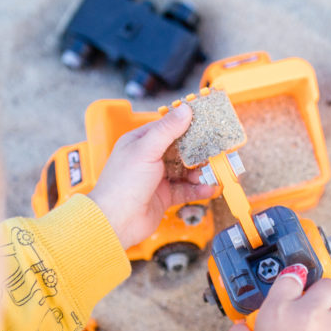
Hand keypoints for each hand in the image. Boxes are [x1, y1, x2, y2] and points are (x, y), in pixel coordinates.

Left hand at [89, 103, 215, 248]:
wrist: (116, 221)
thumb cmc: (122, 184)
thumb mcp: (146, 150)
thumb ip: (167, 130)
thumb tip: (184, 110)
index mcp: (140, 142)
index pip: (168, 128)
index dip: (187, 125)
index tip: (206, 123)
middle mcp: (148, 158)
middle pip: (180, 150)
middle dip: (198, 151)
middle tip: (215, 150)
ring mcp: (156, 178)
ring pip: (185, 171)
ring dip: (199, 172)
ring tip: (211, 172)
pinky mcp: (163, 196)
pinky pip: (185, 190)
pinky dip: (198, 189)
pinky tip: (209, 188)